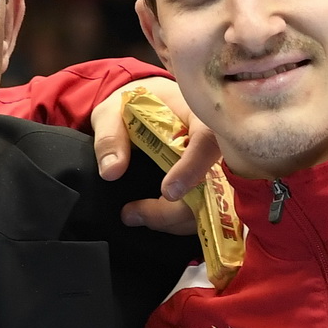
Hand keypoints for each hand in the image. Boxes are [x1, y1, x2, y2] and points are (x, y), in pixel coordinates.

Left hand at [89, 77, 218, 235]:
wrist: (148, 105)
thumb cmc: (134, 105)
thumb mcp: (113, 112)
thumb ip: (110, 136)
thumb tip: (112, 170)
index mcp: (197, 114)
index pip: (207, 141)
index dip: (192, 169)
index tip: (168, 192)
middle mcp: (216, 143)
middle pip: (214, 184)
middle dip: (176, 210)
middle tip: (134, 214)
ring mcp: (217, 168)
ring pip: (212, 205)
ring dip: (175, 221)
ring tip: (136, 216)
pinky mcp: (211, 187)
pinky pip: (207, 212)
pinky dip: (180, 223)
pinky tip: (153, 218)